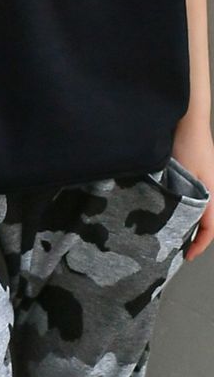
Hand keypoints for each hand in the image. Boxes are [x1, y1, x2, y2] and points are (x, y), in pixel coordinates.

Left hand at [172, 116, 213, 260]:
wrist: (188, 120)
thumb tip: (176, 224)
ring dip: (188, 224)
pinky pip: (192, 198)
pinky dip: (183, 210)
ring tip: (170, 236)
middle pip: (206, 221)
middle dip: (193, 238)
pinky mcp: (194, 175)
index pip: (210, 227)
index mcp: (212, 193)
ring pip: (199, 211)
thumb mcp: (185, 178)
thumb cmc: (189, 146)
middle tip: (175, 250)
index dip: (200, 245)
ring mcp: (203, 182)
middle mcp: (211, 190)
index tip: (187, 256)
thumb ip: (183, 200)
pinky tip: (167, 213)